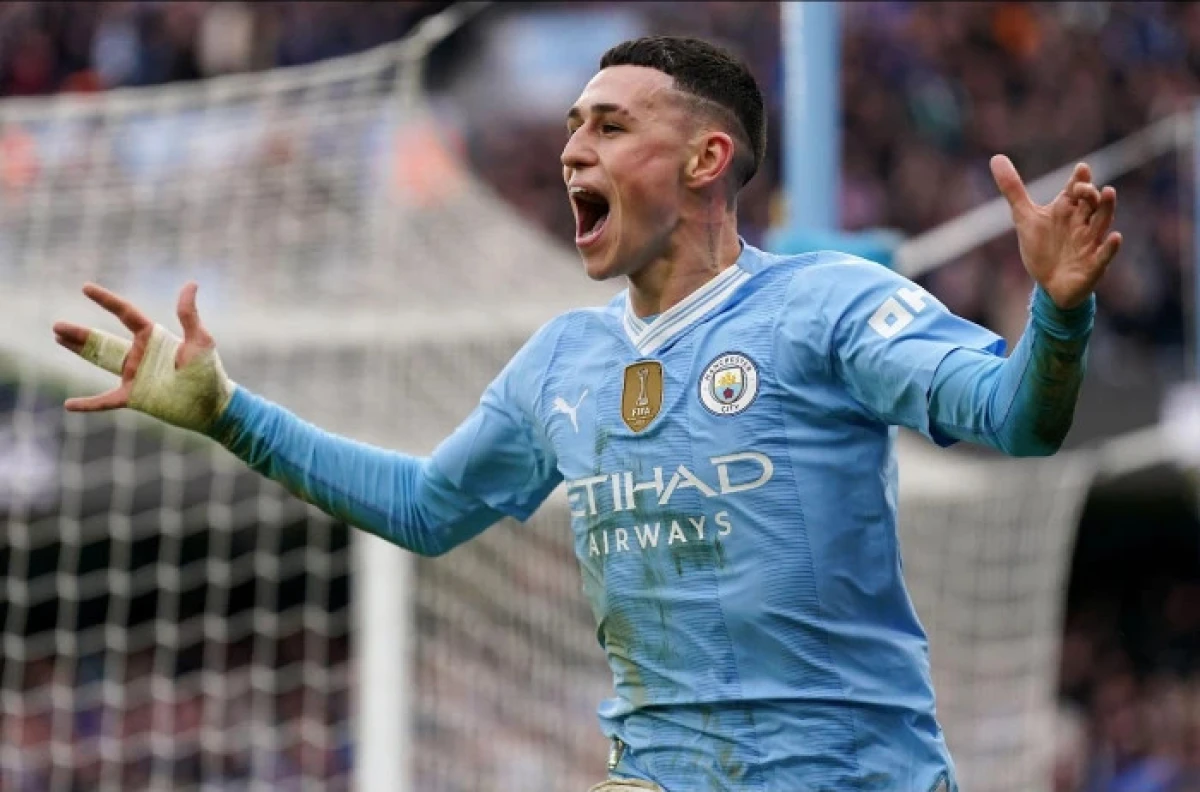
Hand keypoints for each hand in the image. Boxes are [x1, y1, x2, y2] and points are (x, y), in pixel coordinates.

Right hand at [52, 281, 233, 432]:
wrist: (213, 405)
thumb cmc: (209, 371)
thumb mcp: (199, 340)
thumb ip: (188, 314)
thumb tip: (190, 283)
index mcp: (153, 338)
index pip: (125, 313)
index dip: (106, 300)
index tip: (85, 287)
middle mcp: (140, 354)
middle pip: (103, 338)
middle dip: (80, 333)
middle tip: (56, 326)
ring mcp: (135, 376)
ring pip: (100, 360)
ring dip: (79, 350)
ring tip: (57, 338)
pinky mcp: (134, 397)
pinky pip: (105, 401)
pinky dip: (88, 404)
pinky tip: (69, 405)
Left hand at [991, 154, 1121, 309]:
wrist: (1049, 284)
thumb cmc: (1042, 248)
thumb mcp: (1024, 217)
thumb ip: (1013, 189)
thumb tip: (996, 158)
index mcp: (1067, 209)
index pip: (1076, 189)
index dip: (1079, 179)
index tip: (1081, 169)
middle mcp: (1082, 222)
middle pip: (1091, 203)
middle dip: (1090, 194)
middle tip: (1084, 188)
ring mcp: (1090, 242)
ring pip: (1102, 222)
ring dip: (1107, 209)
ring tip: (1109, 193)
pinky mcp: (1094, 264)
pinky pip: (1105, 254)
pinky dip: (1110, 247)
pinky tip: (1115, 237)